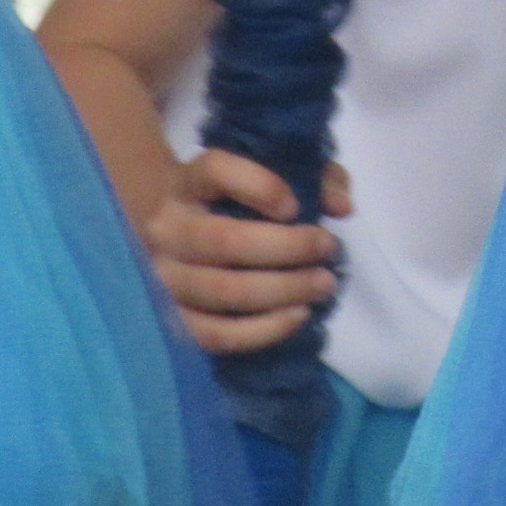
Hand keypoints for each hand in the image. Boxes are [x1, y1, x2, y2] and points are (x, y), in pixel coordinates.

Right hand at [140, 149, 353, 355]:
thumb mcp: (268, 177)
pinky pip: (215, 334)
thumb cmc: (232, 202)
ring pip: (223, 291)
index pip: (215, 171)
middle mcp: (167, 228)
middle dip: (287, 248)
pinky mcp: (172, 320)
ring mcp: (163, 278)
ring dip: (282, 291)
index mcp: (188, 182)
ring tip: (323, 284)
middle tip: (328, 248)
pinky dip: (262, 331)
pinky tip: (297, 316)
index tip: (296, 205)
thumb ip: (314, 179)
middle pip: (225, 241)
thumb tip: (341, 206)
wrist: (174, 236)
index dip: (258, 186)